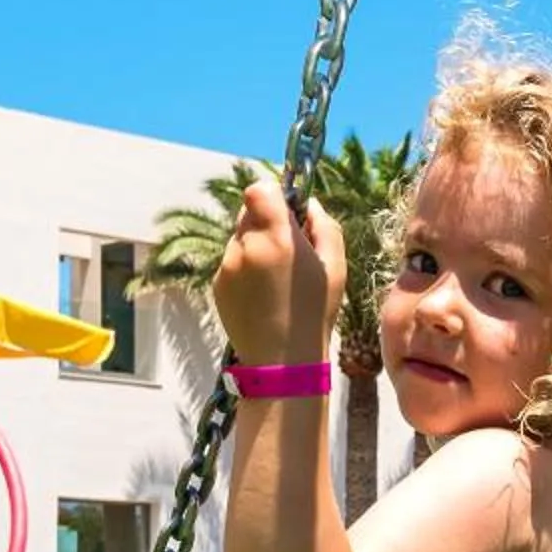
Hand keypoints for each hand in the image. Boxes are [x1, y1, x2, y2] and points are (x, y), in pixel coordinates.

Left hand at [210, 177, 342, 366]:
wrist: (282, 361)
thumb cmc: (315, 313)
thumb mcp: (335, 266)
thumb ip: (323, 225)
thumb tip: (308, 204)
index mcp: (277, 238)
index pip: (259, 189)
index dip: (273, 195)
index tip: (287, 212)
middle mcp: (245, 247)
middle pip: (248, 211)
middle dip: (266, 221)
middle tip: (287, 247)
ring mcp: (227, 267)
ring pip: (238, 237)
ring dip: (255, 245)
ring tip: (275, 278)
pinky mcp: (217, 284)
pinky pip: (231, 262)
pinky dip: (244, 268)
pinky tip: (262, 294)